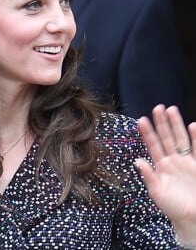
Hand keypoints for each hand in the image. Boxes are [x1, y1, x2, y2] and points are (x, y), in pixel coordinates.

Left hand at [136, 104, 195, 246]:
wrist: (193, 220)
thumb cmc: (173, 208)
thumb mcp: (157, 192)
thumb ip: (148, 176)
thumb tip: (137, 160)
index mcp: (160, 166)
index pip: (152, 145)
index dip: (147, 133)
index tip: (141, 120)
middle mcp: (173, 161)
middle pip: (166, 137)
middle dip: (162, 123)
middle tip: (158, 107)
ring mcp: (186, 163)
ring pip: (180, 139)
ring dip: (176, 125)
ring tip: (171, 110)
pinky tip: (193, 126)